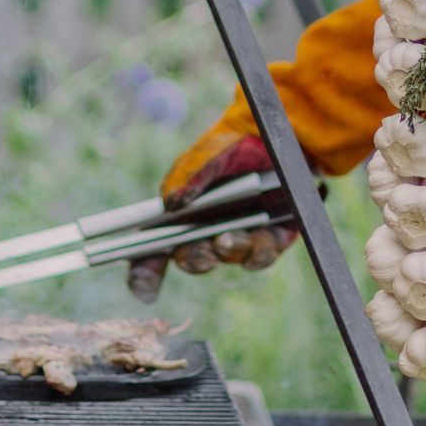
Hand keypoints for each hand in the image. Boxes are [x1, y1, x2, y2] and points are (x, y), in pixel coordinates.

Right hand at [126, 133, 298, 297]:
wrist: (279, 135)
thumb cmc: (233, 144)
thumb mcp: (208, 154)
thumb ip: (188, 176)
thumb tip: (169, 203)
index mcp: (182, 212)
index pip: (154, 248)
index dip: (146, 273)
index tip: (147, 291)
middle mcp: (208, 228)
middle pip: (192, 257)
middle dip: (195, 260)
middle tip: (202, 257)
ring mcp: (239, 234)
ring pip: (229, 256)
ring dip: (228, 251)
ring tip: (229, 238)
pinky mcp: (270, 237)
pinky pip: (261, 255)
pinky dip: (259, 251)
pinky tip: (261, 237)